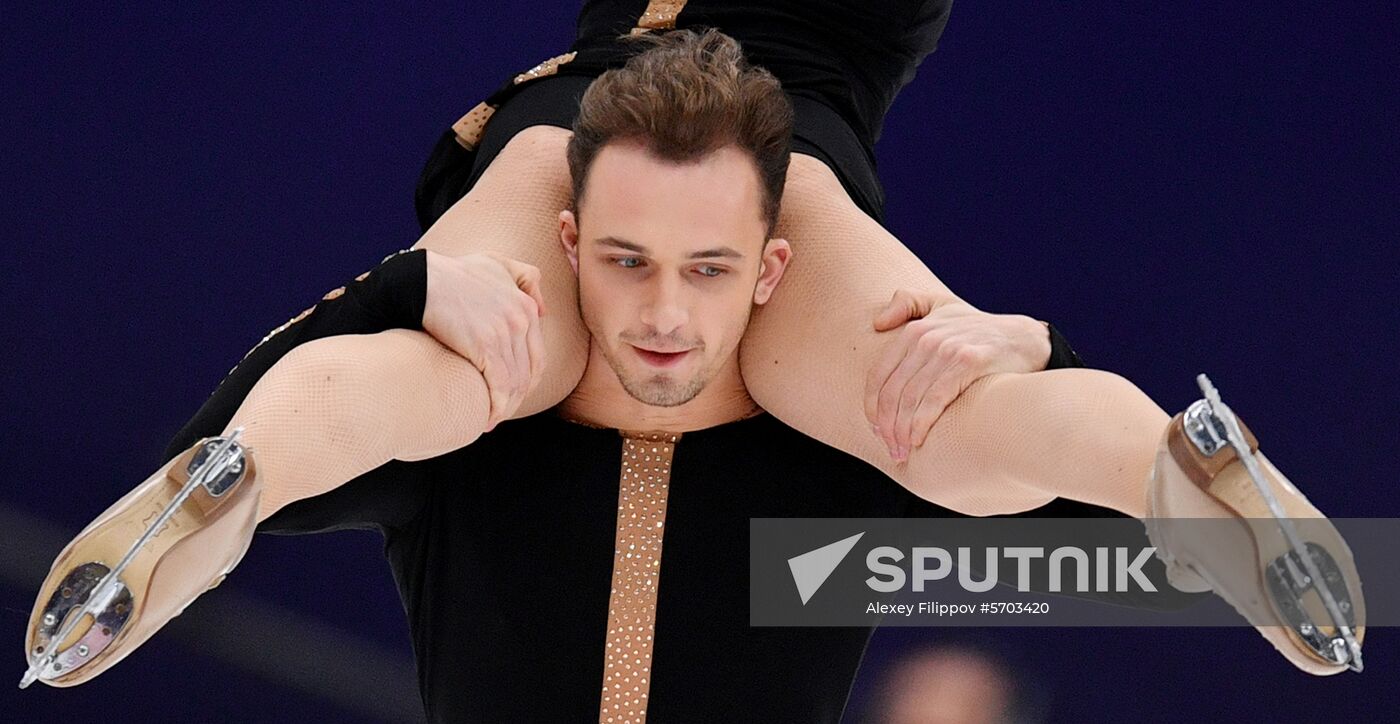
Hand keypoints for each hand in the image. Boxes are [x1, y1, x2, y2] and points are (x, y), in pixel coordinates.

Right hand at [422, 250, 547, 430]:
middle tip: (501, 413)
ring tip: (491, 421)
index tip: (513, 396)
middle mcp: (522, 319)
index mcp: (526, 306)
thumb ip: (525, 278)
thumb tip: (544, 309)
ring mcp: (506, 333)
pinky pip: (500, 386)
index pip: (537, 356)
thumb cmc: (453, 273)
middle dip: (518, 399)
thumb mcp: (497, 264)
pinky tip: (486, 419)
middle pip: (528, 373)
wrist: (422, 280)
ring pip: (515, 383)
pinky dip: (496, 407)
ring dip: (506, 408)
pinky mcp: (485, 346)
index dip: (527, 381)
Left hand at [864, 290, 1050, 460]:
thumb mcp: (942, 305)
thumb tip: (877, 323)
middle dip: (886, 426)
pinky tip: (918, 441)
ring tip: (901, 452)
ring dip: (901, 431)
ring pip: (911, 399)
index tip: (875, 429)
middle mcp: (927, 337)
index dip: (871, 406)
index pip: (878, 375)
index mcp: (915, 329)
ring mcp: (947, 349)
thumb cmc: (979, 329)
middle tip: (889, 448)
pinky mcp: (968, 363)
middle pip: (892, 391)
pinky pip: (934, 400)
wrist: (1025, 339)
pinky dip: (922, 423)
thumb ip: (908, 304)